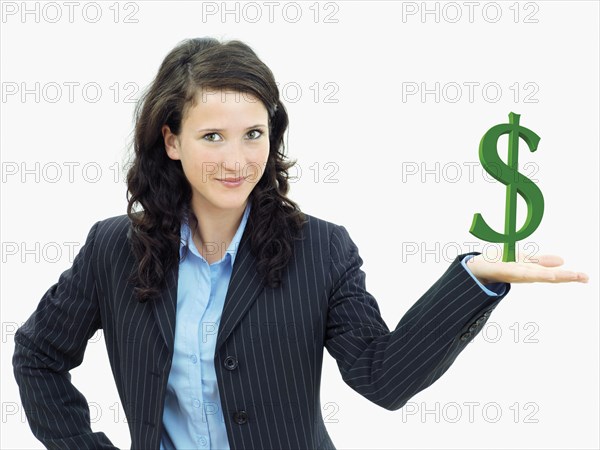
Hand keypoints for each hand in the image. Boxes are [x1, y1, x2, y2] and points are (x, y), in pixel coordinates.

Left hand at [466, 253, 589, 284]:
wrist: (476, 267)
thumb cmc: (500, 263)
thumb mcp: (524, 259)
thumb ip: (541, 261)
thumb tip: (562, 260)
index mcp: (530, 271)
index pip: (552, 274)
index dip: (568, 276)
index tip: (586, 277)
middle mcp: (524, 274)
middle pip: (548, 276)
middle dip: (566, 277)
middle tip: (586, 277)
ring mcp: (514, 272)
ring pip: (536, 275)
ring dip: (553, 275)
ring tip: (570, 275)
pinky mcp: (504, 271)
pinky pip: (519, 271)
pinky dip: (532, 271)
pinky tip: (544, 271)